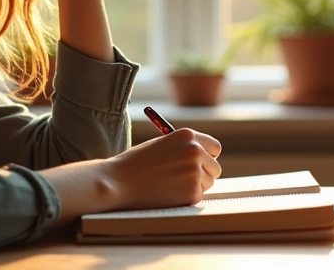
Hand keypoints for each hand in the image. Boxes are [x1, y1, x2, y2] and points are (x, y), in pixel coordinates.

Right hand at [106, 128, 222, 208]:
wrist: (118, 182)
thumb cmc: (134, 164)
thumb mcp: (161, 145)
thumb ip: (183, 149)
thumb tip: (203, 159)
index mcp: (187, 135)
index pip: (214, 147)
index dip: (207, 157)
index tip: (201, 163)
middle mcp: (195, 151)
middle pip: (214, 167)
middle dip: (203, 174)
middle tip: (185, 179)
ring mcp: (195, 172)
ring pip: (207, 183)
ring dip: (194, 186)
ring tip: (169, 185)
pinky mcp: (192, 193)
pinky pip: (197, 197)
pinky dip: (185, 198)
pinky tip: (167, 194)